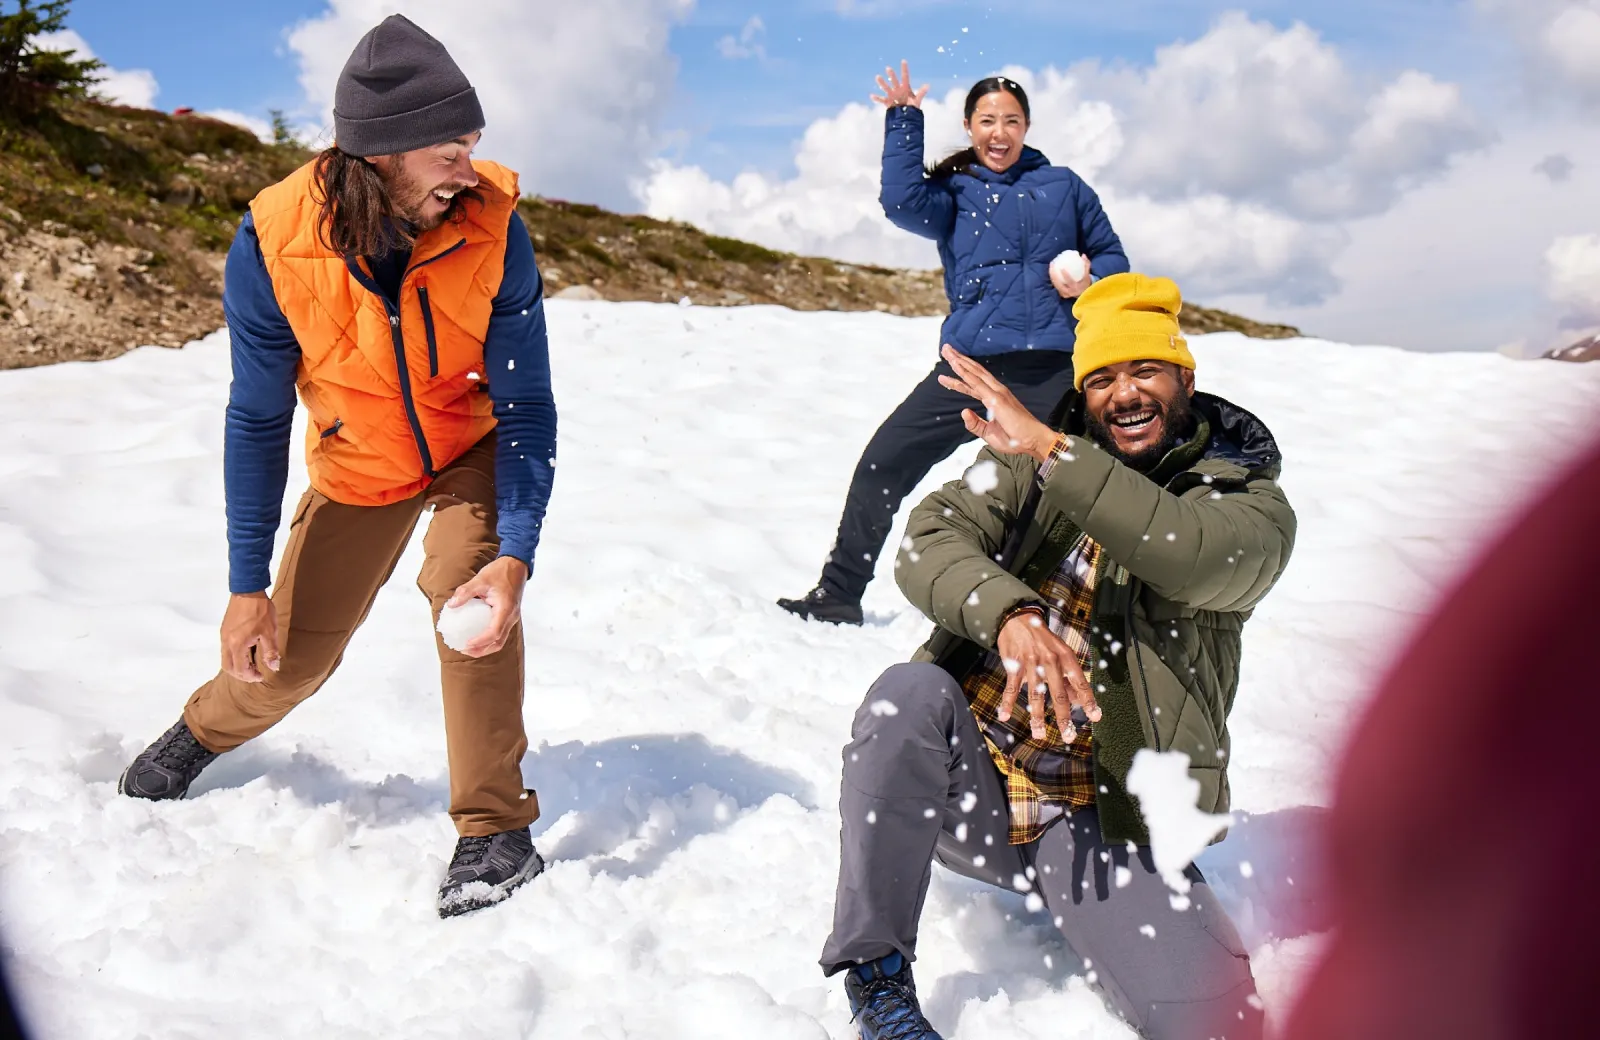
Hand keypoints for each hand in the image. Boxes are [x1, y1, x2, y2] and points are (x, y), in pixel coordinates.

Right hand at [221, 592, 280, 682]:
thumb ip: (271, 652)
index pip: (240, 669)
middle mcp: (226, 642)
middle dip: (241, 674)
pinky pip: (226, 649)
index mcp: (237, 645)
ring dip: (237, 666)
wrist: (248, 591)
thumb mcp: (270, 632)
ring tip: (252, 665)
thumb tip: (273, 667)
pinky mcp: (225, 630)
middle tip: (255, 674)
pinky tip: (246, 653)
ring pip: (225, 659)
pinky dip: (234, 656)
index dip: (251, 676)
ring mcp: (224, 636)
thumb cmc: (260, 610)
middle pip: (228, 667)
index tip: (261, 676)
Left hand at [447, 556, 529, 657]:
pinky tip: (476, 636)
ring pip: (500, 640)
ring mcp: (511, 618)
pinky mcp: (508, 616)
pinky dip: (488, 639)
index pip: (494, 632)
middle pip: (498, 642)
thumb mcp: (481, 579)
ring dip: (485, 647)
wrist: (516, 565)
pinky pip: (500, 633)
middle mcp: (511, 617)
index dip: (480, 641)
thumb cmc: (501, 571)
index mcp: (506, 609)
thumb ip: (465, 592)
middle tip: (464, 650)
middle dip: (481, 650)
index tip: (467, 644)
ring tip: (469, 647)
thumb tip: (451, 605)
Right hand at [872, 60, 928, 108]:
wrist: (906, 118)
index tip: (903, 61)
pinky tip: (871, 96)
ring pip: (887, 88)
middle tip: (888, 68)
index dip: (904, 69)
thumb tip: (927, 85)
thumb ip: (921, 93)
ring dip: (882, 83)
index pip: (905, 77)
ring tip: (877, 77)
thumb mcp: (917, 101)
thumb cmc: (912, 108)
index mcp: (905, 88)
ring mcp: (892, 95)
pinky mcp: (888, 102)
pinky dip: (877, 98)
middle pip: (895, 81)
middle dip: (891, 75)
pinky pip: (882, 100)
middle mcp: (898, 90)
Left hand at [938, 345, 1057, 460]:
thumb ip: (975, 424)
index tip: (945, 372)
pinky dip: (966, 373)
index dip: (959, 376)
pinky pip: (977, 383)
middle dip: (958, 360)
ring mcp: (996, 393)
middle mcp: (995, 391)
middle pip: (973, 372)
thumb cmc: (1015, 438)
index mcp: (993, 399)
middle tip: (945, 349)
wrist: (1032, 441)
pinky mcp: (996, 399)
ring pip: (974, 373)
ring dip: (960, 361)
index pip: (973, 384)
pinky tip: (956, 365)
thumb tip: (964, 412)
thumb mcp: (989, 433)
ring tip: (947, 351)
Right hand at [997, 610, 1101, 742]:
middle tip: (1068, 735)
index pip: (1080, 682)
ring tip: (1039, 734)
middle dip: (1063, 717)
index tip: (1095, 716)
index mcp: (1066, 657)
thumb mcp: (1061, 653)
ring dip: (1037, 717)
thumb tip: (1079, 699)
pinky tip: (1004, 716)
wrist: (1019, 619)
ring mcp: (1031, 664)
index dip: (1088, 700)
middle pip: (1058, 694)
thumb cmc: (1044, 640)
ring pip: (1035, 695)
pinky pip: (1011, 688)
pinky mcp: (1014, 665)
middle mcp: (1050, 661)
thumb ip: (1068, 676)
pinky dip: (1007, 703)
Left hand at [1049, 255, 1092, 298]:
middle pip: (1059, 284)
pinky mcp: (1062, 294)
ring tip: (1051, 266)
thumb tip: (1083, 255)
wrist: (1085, 294)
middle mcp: (1069, 292)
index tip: (1062, 268)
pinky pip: (1056, 286)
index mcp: (1076, 288)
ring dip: (1052, 276)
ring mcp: (1065, 294)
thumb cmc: (1085, 283)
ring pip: (1056, 285)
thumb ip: (1086, 265)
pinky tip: (1051, 271)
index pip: (1070, 282)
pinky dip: (1053, 279)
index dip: (1065, 276)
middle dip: (1054, 275)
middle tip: (1053, 265)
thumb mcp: (1087, 275)